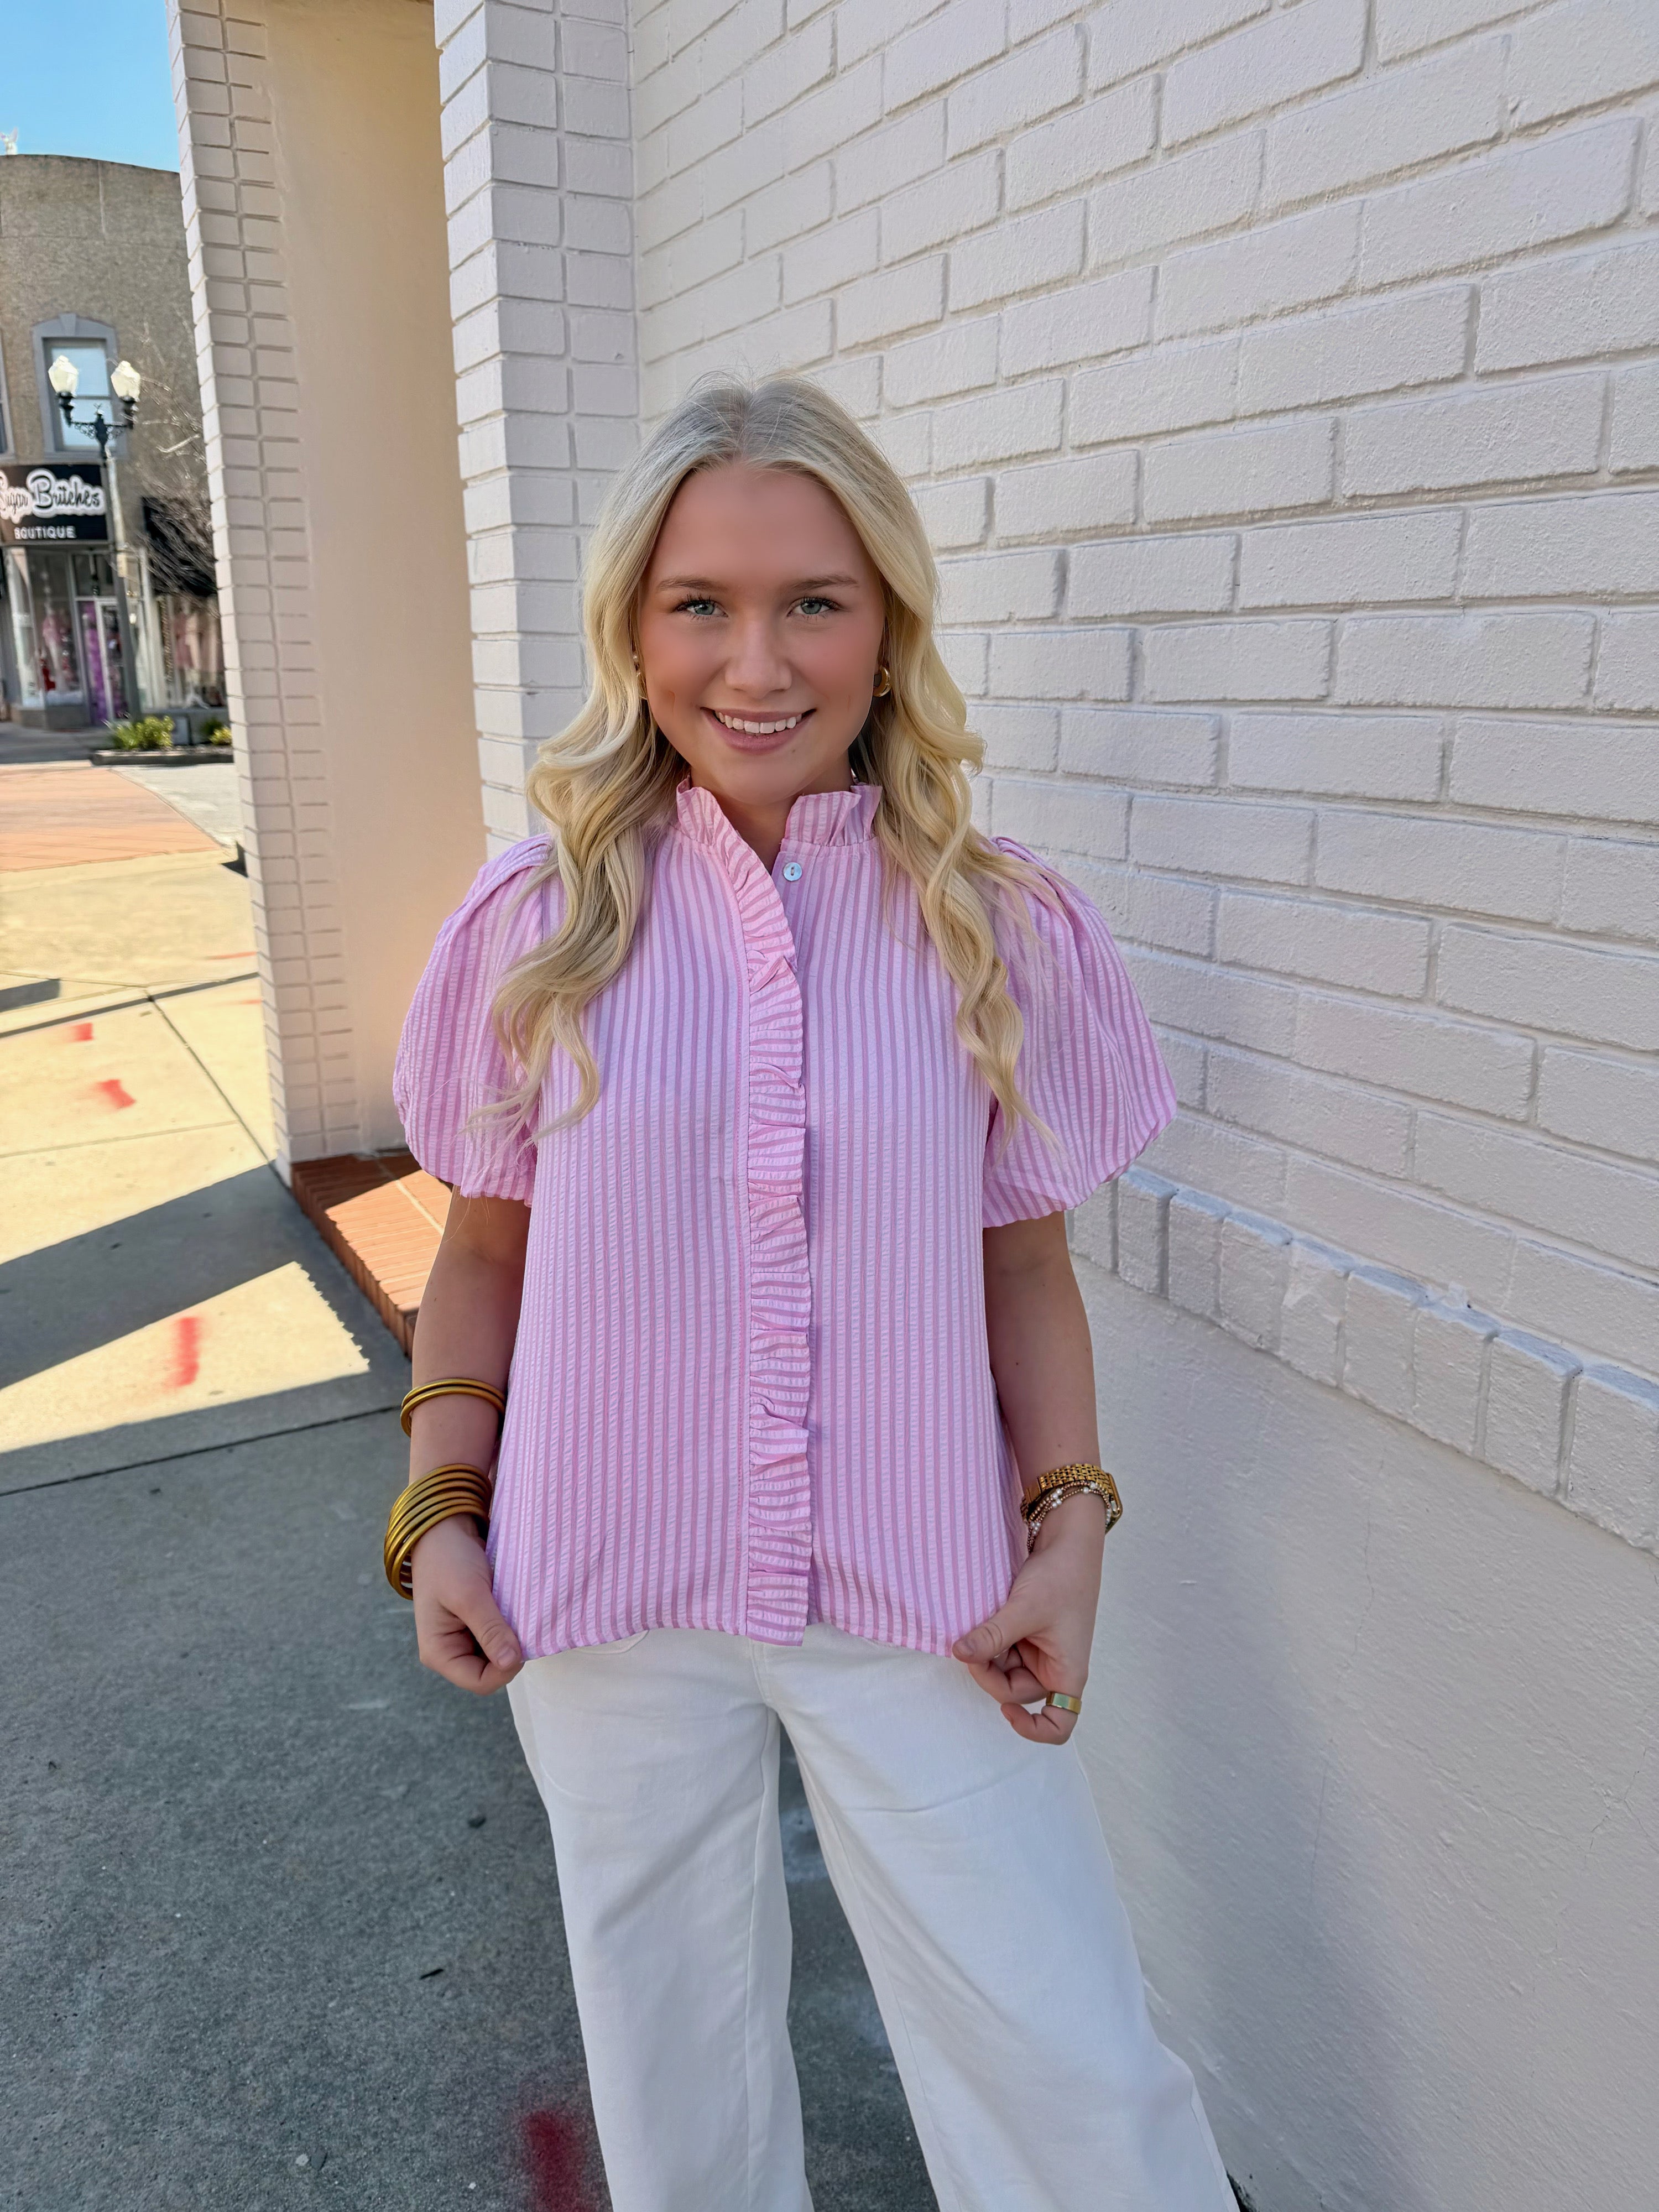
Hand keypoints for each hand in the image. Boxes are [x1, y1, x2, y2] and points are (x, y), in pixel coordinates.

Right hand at [410, 1515, 523, 1694]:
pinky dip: (512, 1625)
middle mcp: (451, 1651)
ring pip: (500, 1653)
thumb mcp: (469, 1594)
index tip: (520, 1640)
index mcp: (439, 1653)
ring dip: (513, 1637)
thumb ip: (490, 1629)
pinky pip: (501, 1635)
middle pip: (493, 1671)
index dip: (506, 1669)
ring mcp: (465, 1637)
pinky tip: (516, 1607)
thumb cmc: (448, 1560)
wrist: (444, 1528)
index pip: (481, 1682)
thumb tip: (511, 1662)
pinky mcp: (478, 1623)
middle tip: (520, 1620)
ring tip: (516, 1611)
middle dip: (510, 1651)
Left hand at [951, 1492, 1106, 1742]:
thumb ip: (992, 1636)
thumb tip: (958, 1654)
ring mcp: (1038, 1650)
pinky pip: (1001, 1648)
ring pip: (1002, 1669)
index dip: (1032, 1730)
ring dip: (987, 1652)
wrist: (1068, 1537)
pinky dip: (988, 1639)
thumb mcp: (1025, 1609)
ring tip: (980, 1624)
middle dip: (990, 1673)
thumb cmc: (1062, 1576)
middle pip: (1014, 1693)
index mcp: (1067, 1673)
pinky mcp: (1025, 1632)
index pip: (1058, 1725)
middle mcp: (1054, 1667)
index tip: (1005, 1709)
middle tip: (972, 1644)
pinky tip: (980, 1621)